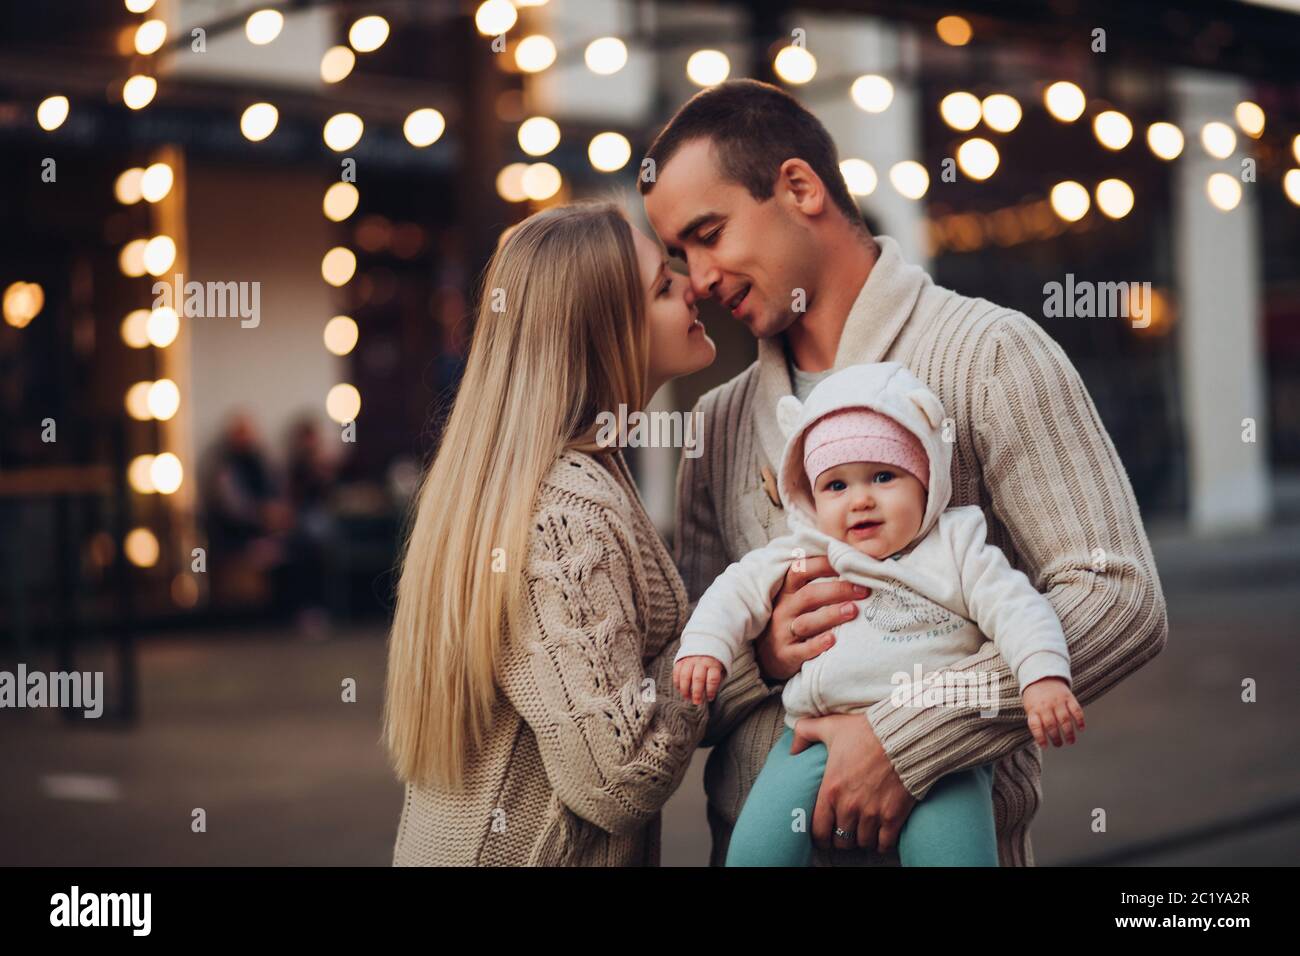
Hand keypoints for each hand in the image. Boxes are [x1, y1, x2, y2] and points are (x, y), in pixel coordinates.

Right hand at [673, 655, 724, 704]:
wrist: (705, 644)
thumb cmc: (713, 663)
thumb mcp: (720, 669)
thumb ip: (716, 681)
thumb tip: (709, 696)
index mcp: (713, 664)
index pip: (712, 679)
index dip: (711, 691)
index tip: (710, 698)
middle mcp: (701, 661)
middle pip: (698, 678)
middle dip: (697, 693)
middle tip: (697, 702)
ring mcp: (690, 660)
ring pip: (685, 676)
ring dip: (685, 689)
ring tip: (687, 697)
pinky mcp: (681, 660)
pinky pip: (676, 672)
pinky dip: (677, 683)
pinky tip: (680, 690)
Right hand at [755, 555, 868, 681]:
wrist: (767, 656)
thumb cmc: (790, 621)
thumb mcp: (793, 600)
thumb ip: (813, 584)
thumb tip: (848, 564)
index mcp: (786, 592)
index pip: (800, 571)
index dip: (822, 564)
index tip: (847, 562)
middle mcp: (783, 610)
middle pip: (809, 596)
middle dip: (837, 590)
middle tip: (863, 589)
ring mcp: (783, 633)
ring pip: (806, 623)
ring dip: (830, 615)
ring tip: (853, 610)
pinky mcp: (786, 655)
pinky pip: (802, 650)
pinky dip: (817, 645)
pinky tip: (833, 640)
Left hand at [790, 713, 914, 853]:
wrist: (902, 735)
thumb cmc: (865, 731)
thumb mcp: (830, 726)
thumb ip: (805, 732)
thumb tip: (793, 749)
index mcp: (831, 790)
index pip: (818, 830)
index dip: (820, 836)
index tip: (824, 834)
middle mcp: (849, 806)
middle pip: (841, 840)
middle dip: (842, 837)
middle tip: (845, 831)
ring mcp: (872, 813)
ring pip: (862, 843)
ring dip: (862, 839)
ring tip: (863, 831)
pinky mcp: (893, 816)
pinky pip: (884, 844)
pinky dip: (882, 844)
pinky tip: (881, 836)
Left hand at [1022, 677, 1085, 746]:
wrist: (1042, 676)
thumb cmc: (1035, 698)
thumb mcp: (1029, 707)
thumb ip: (1035, 721)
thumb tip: (1042, 740)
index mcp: (1034, 709)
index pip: (1035, 726)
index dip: (1040, 738)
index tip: (1046, 746)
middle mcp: (1046, 706)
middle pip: (1051, 725)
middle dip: (1056, 738)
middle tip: (1059, 744)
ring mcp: (1058, 701)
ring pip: (1064, 719)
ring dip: (1069, 733)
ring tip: (1070, 741)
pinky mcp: (1068, 697)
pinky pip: (1076, 710)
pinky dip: (1080, 720)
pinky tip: (1081, 729)